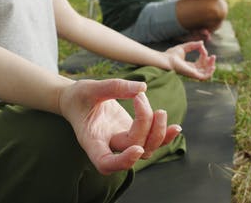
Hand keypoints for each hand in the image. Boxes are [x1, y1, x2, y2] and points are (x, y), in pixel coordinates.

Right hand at [59, 79, 181, 174]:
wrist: (75, 100)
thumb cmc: (78, 96)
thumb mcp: (90, 88)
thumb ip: (114, 87)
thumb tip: (142, 87)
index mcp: (92, 140)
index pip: (105, 162)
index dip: (123, 161)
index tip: (137, 149)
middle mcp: (108, 146)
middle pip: (134, 148)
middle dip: (145, 124)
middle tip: (139, 97)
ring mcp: (121, 142)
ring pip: (147, 149)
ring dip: (159, 131)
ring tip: (158, 109)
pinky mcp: (131, 134)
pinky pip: (151, 142)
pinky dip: (164, 136)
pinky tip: (175, 127)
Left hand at [164, 41, 215, 79]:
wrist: (165, 59)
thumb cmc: (171, 54)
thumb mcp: (184, 47)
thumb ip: (193, 45)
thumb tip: (202, 43)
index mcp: (189, 66)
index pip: (200, 62)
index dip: (203, 54)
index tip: (201, 46)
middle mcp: (191, 71)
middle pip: (204, 68)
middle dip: (210, 62)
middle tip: (213, 56)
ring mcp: (192, 73)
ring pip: (206, 73)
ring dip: (211, 66)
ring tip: (213, 58)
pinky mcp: (192, 75)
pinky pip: (204, 77)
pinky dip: (210, 73)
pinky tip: (213, 66)